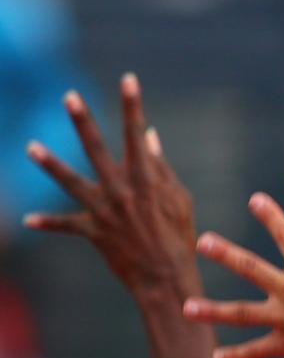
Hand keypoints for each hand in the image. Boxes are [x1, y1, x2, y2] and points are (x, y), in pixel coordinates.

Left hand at [24, 75, 198, 296]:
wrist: (166, 278)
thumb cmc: (180, 237)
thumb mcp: (179, 199)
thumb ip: (162, 167)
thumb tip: (150, 137)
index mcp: (146, 179)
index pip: (137, 134)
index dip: (133, 105)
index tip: (128, 79)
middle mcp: (120, 190)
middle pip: (96, 149)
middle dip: (83, 121)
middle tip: (69, 96)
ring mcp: (103, 210)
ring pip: (70, 182)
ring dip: (49, 164)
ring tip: (30, 147)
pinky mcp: (93, 232)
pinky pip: (66, 225)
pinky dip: (48, 222)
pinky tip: (28, 220)